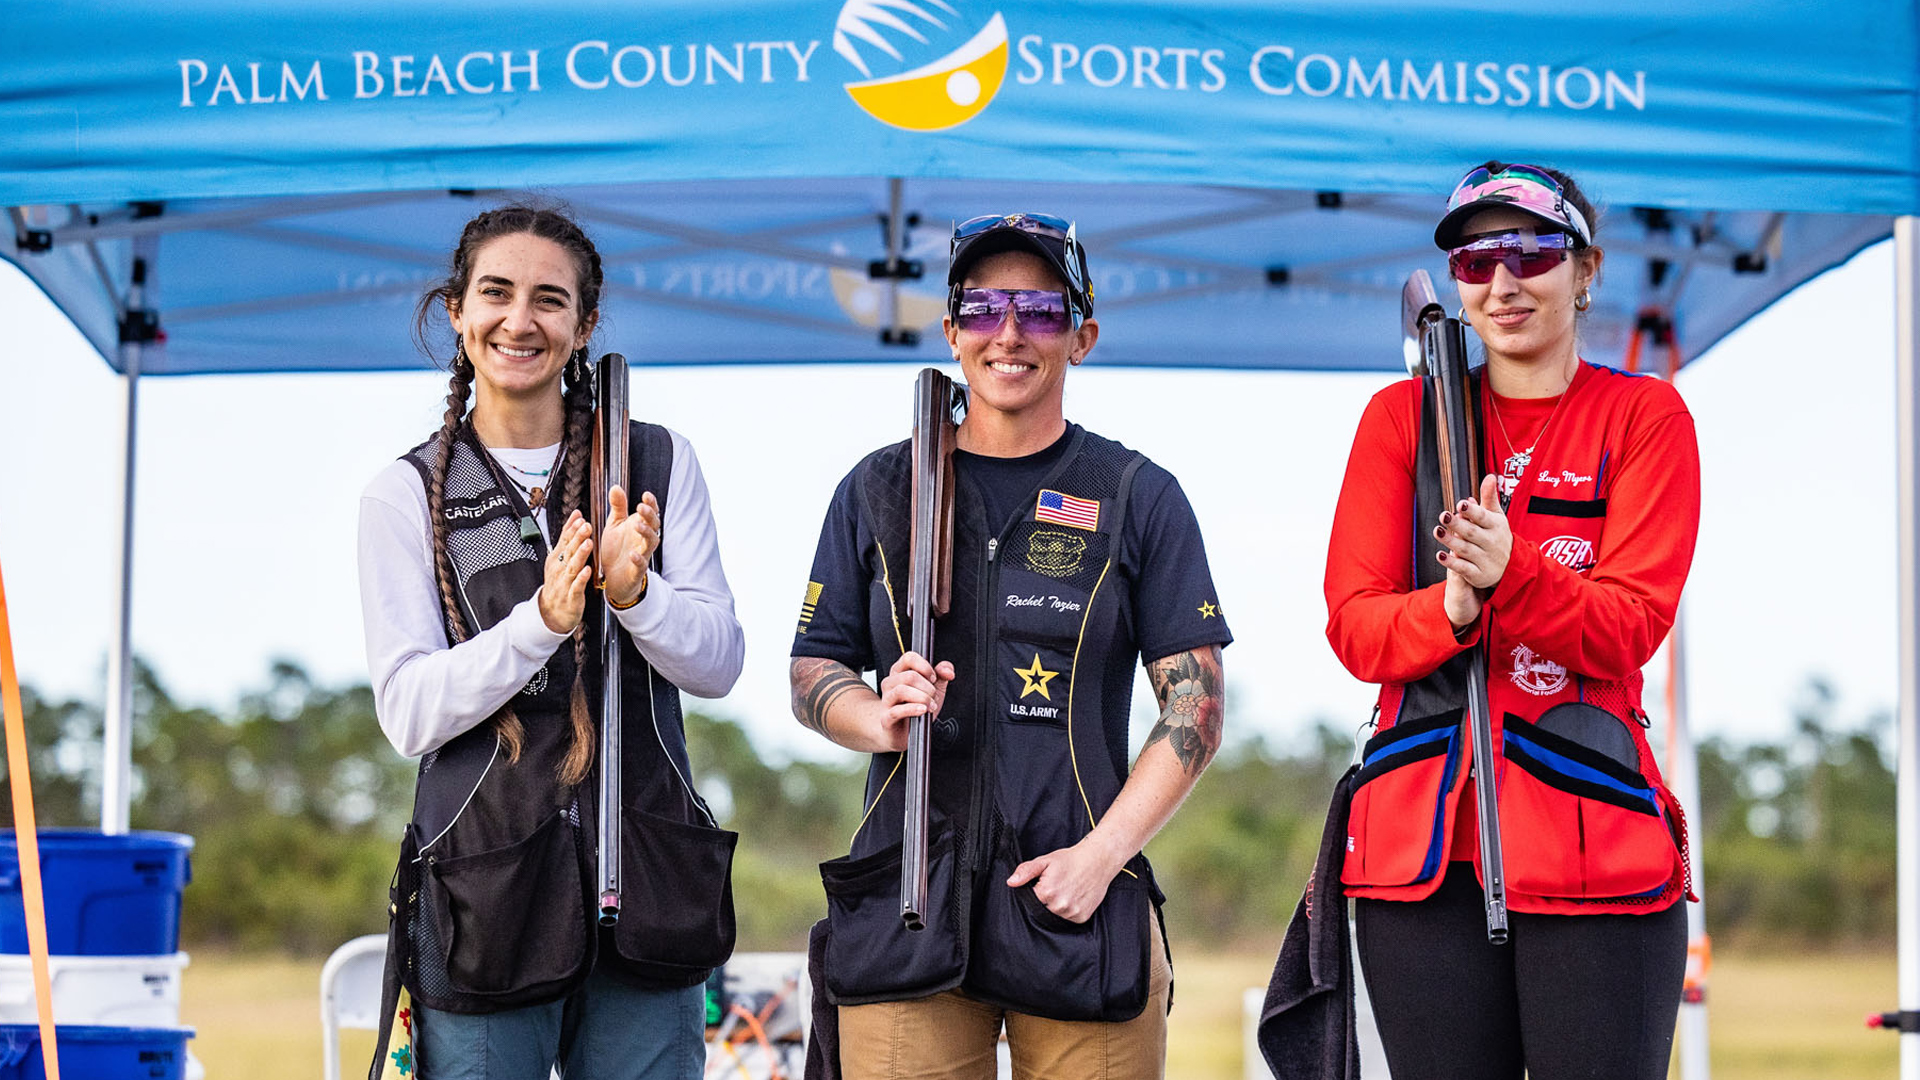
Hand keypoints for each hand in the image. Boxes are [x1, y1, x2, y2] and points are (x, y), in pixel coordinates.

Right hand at [538, 513, 594, 633]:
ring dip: (580, 555)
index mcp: (557, 559)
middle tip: (586, 526)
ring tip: (588, 543)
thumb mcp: (560, 559)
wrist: (551, 612)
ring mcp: (564, 583)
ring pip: (572, 567)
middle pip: (568, 551)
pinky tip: (587, 571)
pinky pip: (576, 587)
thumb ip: (568, 538)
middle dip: (577, 538)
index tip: (579, 517)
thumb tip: (576, 516)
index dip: (572, 529)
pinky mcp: (571, 597)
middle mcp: (559, 569)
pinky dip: (581, 579)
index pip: (564, 540)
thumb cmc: (559, 583)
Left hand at [599, 486, 659, 606]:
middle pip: (654, 525)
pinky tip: (632, 554)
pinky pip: (641, 565)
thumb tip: (616, 487)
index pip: (650, 513)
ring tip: (637, 525)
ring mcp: (642, 554)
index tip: (646, 495)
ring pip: (651, 543)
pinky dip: (638, 559)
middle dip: (649, 516)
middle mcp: (643, 539)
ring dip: (646, 533)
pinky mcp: (636, 571)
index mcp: (639, 526)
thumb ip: (618, 507)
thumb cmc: (616, 549)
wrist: (612, 577)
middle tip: (641, 507)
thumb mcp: (614, 525)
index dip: (651, 504)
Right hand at [865, 651, 954, 752]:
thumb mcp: (933, 689)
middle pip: (909, 676)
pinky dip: (913, 709)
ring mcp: (886, 700)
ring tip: (930, 706)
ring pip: (902, 690)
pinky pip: (897, 710)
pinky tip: (922, 710)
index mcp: (899, 673)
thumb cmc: (915, 707)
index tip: (933, 677)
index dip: (924, 666)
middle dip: (928, 687)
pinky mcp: (886, 717)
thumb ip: (941, 675)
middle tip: (934, 697)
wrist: (901, 732)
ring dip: (923, 698)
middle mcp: (890, 683)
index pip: (908, 658)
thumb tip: (948, 670)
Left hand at [1006, 834, 1127, 923]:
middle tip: (1056, 886)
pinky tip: (1073, 897)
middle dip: (1045, 900)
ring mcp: (1072, 913)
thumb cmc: (1071, 860)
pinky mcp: (1082, 917)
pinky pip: (1069, 919)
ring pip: (1055, 916)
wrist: (1098, 861)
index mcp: (1047, 892)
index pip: (1030, 902)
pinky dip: (1068, 911)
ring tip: (1066, 890)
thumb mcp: (1045, 861)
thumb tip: (1011, 882)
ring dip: (1057, 907)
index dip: (1035, 893)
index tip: (1041, 885)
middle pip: (1042, 910)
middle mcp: (1059, 905)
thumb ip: (1026, 871)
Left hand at [1436, 474, 1510, 627]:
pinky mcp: (1478, 574)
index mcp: (1496, 526)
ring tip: (1437, 531)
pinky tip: (1440, 555)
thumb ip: (1489, 498)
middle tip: (1443, 516)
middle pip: (1472, 533)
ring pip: (1466, 549)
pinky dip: (1452, 562)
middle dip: (1458, 524)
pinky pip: (1463, 568)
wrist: (1511, 568)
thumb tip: (1490, 476)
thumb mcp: (1496, 517)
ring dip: (1450, 541)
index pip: (1483, 517)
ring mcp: (1485, 560)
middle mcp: (1491, 543)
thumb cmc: (1498, 536)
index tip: (1461, 503)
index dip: (1472, 511)